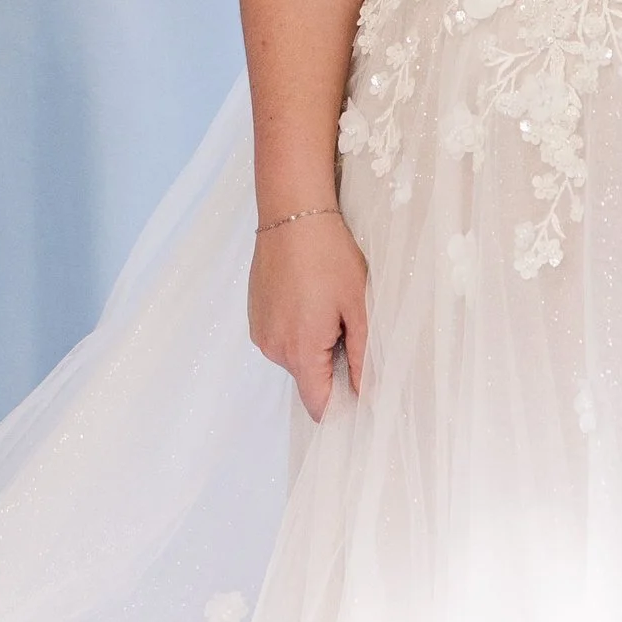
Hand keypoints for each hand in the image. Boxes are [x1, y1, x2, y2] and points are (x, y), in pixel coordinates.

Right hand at [250, 209, 368, 417]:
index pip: (318, 404)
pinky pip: (281, 337)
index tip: (360, 395)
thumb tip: (365, 392)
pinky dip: (298, 328)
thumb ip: (362, 355)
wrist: (292, 215)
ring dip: (314, 345)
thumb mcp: (357, 306)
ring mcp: (261, 332)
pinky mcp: (255, 316)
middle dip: (331, 365)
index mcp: (301, 351)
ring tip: (327, 305)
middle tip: (349, 325)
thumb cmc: (330, 256)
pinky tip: (309, 297)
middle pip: (308, 379)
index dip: (341, 406)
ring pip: (295, 357)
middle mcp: (274, 348)